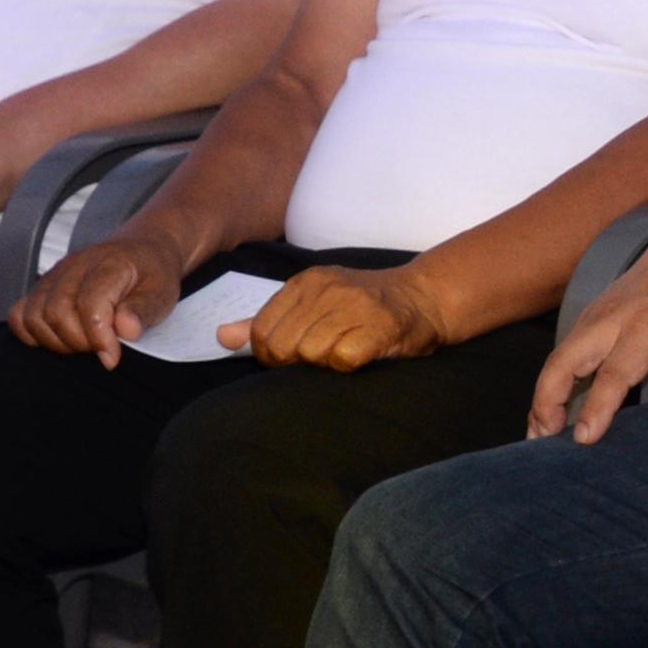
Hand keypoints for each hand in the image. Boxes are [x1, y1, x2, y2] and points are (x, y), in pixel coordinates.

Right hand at [12, 231, 188, 366]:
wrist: (143, 251)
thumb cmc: (152, 275)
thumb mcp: (163, 292)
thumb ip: (143, 311)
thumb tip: (125, 331)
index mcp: (109, 264)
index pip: (91, 305)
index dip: (99, 338)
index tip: (112, 358)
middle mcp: (76, 265)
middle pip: (57, 312)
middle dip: (79, 342)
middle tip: (102, 349)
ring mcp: (55, 275)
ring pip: (34, 316)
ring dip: (57, 341)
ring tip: (85, 344)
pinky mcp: (43, 287)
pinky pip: (19, 315)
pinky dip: (33, 334)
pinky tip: (60, 339)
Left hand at [223, 263, 448, 370]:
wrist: (425, 298)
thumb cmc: (364, 306)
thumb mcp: (312, 303)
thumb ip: (267, 321)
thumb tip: (222, 337)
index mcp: (307, 282)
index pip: (261, 332)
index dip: (272, 354)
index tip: (296, 353)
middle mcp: (328, 288)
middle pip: (282, 347)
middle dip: (297, 362)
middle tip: (323, 355)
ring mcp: (355, 305)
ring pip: (310, 355)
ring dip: (325, 364)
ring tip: (345, 350)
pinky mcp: (380, 326)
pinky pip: (342, 360)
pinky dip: (348, 365)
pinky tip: (362, 353)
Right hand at [530, 216, 647, 443]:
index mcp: (646, 325)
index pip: (615, 371)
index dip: (598, 406)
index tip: (585, 437)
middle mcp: (610, 320)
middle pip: (564, 362)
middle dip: (547, 402)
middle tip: (544, 443)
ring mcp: (593, 317)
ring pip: (555, 359)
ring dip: (543, 397)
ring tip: (539, 437)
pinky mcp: (587, 320)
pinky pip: (561, 354)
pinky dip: (551, 383)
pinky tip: (551, 413)